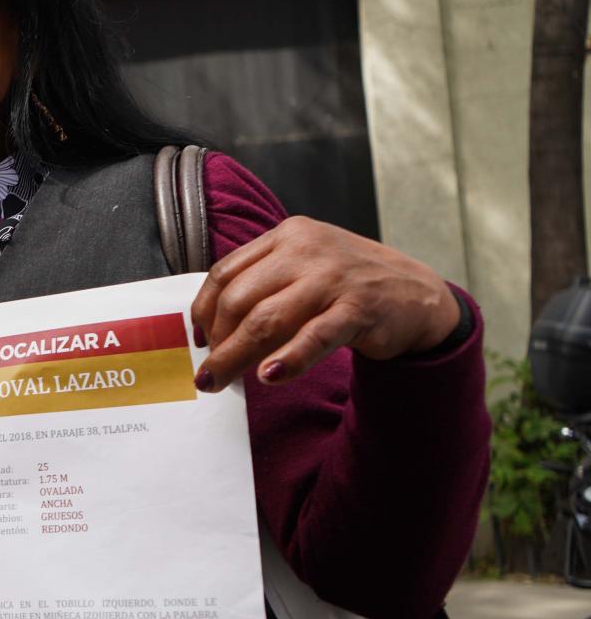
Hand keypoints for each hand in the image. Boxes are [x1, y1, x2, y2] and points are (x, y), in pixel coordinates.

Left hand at [190, 216, 461, 391]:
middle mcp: (307, 251)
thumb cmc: (349, 285)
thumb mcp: (305, 267)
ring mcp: (333, 279)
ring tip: (219, 382)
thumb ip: (264, 283)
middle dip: (217, 341)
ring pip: (266, 321)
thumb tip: (210, 327)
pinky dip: (287, 360)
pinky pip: (313, 338)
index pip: (225, 273)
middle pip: (239, 300)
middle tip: (208, 373)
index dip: (204, 310)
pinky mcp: (359, 309)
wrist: (419, 295)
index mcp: (287, 236)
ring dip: (236, 357)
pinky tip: (269, 378)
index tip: (198, 339)